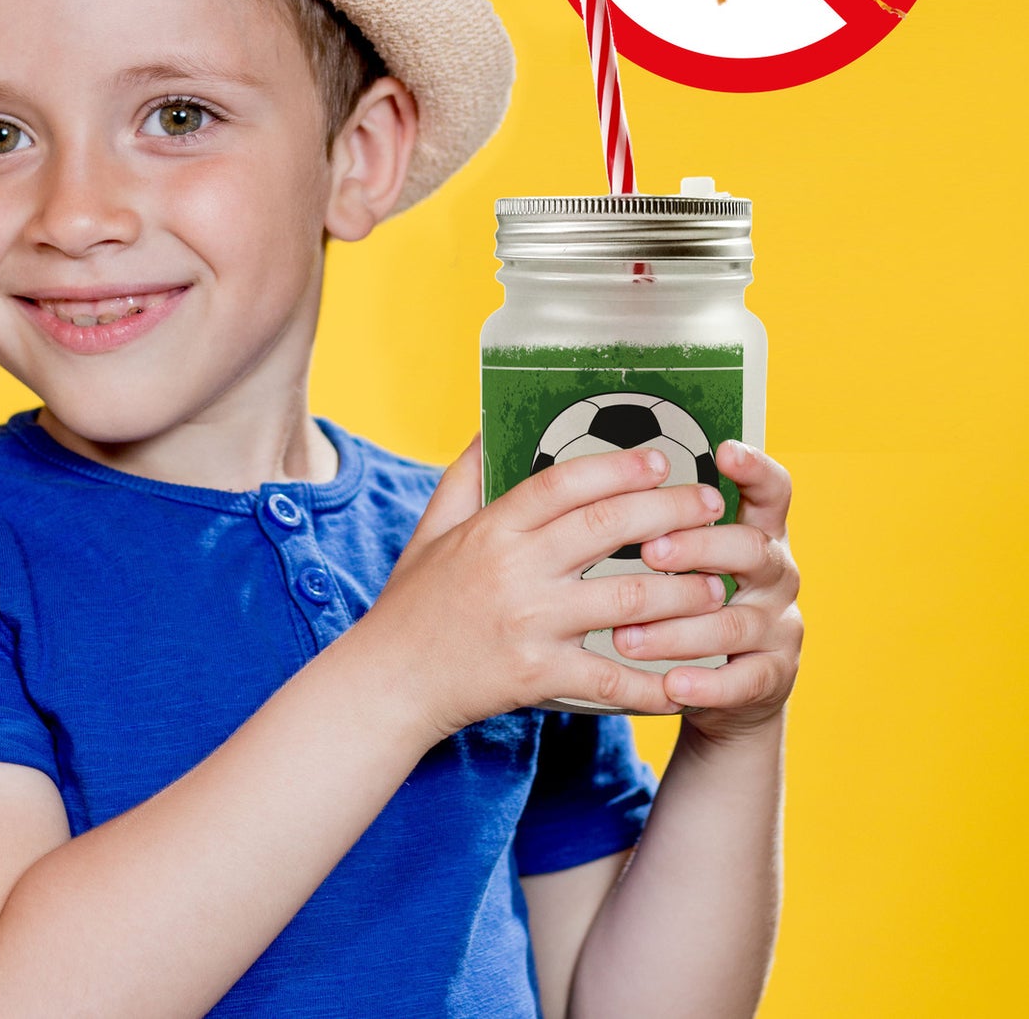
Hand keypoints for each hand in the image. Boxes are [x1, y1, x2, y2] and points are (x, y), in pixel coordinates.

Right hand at [359, 437, 732, 742]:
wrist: (389, 682)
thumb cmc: (413, 601)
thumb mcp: (432, 527)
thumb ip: (467, 474)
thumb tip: (492, 422)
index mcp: (491, 529)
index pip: (563, 482)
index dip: (617, 465)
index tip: (661, 459)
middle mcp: (514, 570)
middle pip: (607, 528)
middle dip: (670, 511)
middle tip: (710, 506)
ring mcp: (529, 624)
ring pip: (626, 599)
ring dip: (681, 591)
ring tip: (714, 586)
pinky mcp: (538, 675)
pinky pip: (610, 678)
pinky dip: (652, 682)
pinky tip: (685, 678)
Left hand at [615, 441, 800, 740]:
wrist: (728, 689)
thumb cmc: (692, 605)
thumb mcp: (691, 560)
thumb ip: (666, 523)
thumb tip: (605, 481)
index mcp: (758, 535)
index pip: (772, 492)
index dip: (756, 470)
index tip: (725, 450)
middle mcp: (777, 576)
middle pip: (751, 549)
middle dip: (699, 547)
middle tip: (650, 551)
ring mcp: (779, 628)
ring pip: (734, 622)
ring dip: (678, 629)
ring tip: (624, 636)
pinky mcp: (773, 679)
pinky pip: (742, 682)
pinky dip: (706, 684)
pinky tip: (671, 685)